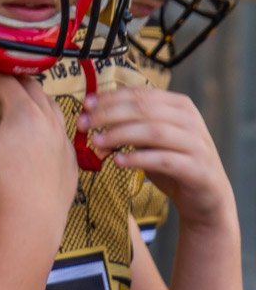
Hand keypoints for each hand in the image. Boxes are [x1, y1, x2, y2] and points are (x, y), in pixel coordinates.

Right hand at [0, 69, 77, 223]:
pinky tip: (43, 133)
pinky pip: (62, 132)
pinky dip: (51, 123)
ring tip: (28, 99)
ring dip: (39, 99)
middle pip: (35, 90)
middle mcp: (48, 120)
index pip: (9, 83)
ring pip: (54, 108)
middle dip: (19, 81)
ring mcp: (63, 140)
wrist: (32, 217)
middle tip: (5, 79)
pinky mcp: (72, 160)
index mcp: (24, 112)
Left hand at [78, 87, 234, 230]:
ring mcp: (197, 143)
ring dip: (120, 135)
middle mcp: (190, 120)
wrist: (205, 196)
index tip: (85, 105)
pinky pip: (164, 159)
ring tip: (97, 143)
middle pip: (143, 109)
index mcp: (178, 105)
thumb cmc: (171, 161)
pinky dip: (138, 158)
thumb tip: (89, 114)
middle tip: (84, 125)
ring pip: (153, 131)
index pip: (139, 93)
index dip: (109, 98)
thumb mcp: (149, 138)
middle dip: (108, 115)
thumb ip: (127, 124)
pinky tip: (118, 161)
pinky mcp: (198, 168)